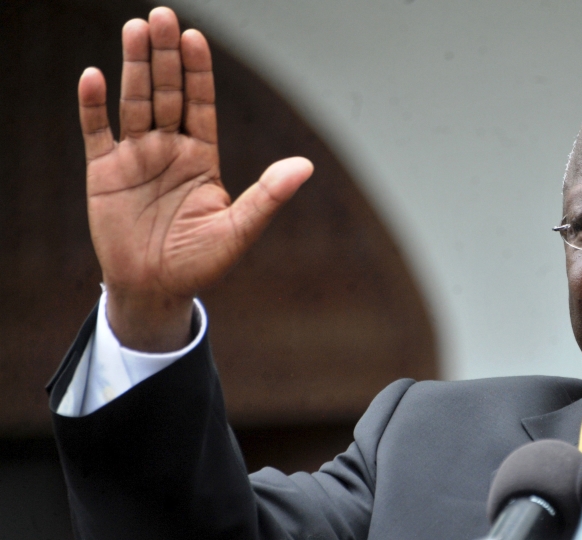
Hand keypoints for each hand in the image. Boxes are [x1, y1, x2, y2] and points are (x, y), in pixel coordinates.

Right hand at [78, 7, 312, 350]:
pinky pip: (96, 132)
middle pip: (166, 93)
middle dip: (164, 57)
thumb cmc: (200, 261)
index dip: (198, 72)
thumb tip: (306, 166)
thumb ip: (268, 196)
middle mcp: (169, 148)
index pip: (201, 103)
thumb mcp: (239, 229)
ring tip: (135, 29)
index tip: (196, 38)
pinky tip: (94, 76)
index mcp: (202, 156)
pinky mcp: (103, 171)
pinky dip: (93, 106)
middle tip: (162, 17)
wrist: (155, 289)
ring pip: (134, 102)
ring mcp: (135, 157)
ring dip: (133, 67)